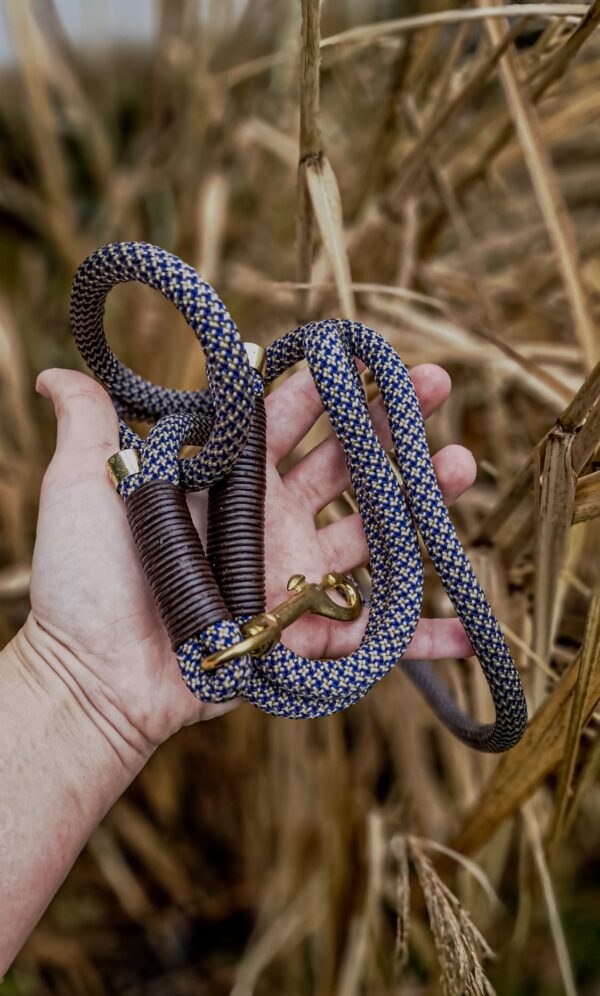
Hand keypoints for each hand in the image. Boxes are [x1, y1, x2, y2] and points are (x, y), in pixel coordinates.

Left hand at [28, 363, 474, 748]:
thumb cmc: (82, 580)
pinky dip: (421, 638)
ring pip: (370, 536)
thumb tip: (55, 373)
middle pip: (343, 464)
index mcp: (225, 481)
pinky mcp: (299, 639)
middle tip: (438, 388)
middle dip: (391, 425)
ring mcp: (289, 579)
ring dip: (422, 506)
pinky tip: (471, 629)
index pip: (286, 417)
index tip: (367, 354)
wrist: (90, 678)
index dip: (327, 384)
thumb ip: (87, 426)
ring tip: (465, 470)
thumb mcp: (82, 489)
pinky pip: (369, 638)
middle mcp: (266, 521)